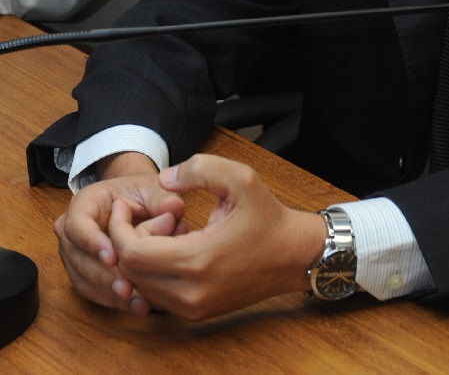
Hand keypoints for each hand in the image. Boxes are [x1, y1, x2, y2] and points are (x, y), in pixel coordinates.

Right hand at [54, 151, 186, 314]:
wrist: (134, 203)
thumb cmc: (141, 193)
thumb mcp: (153, 188)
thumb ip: (162, 197)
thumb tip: (174, 208)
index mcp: (83, 204)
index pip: (78, 225)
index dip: (93, 243)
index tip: (115, 257)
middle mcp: (71, 232)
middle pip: (80, 258)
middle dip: (105, 275)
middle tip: (129, 288)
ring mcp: (74, 255)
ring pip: (85, 280)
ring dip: (110, 294)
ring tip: (138, 301)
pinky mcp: (83, 275)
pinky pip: (94, 292)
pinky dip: (114, 301)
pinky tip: (137, 306)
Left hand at [106, 153, 326, 319]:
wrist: (294, 255)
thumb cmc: (268, 217)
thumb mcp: (241, 178)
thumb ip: (200, 169)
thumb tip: (163, 180)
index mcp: (198, 259)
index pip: (130, 252)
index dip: (118, 226)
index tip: (127, 205)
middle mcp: (190, 292)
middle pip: (129, 271)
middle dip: (129, 239)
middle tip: (156, 216)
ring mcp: (192, 308)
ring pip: (139, 286)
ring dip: (141, 258)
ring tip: (168, 232)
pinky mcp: (196, 313)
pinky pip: (155, 296)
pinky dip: (153, 273)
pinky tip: (175, 250)